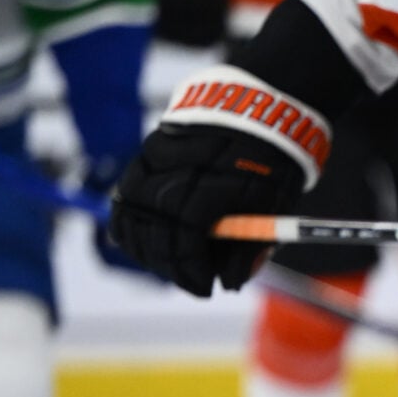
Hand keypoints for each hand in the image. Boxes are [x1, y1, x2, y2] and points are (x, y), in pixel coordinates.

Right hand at [108, 122, 302, 298]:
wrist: (257, 107)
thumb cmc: (271, 161)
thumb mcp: (272, 206)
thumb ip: (250, 247)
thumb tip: (230, 283)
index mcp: (207, 186)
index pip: (184, 242)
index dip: (192, 272)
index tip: (206, 289)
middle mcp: (171, 173)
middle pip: (153, 234)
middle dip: (171, 266)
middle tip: (193, 280)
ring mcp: (152, 162)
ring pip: (130, 217)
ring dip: (147, 249)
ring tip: (173, 263)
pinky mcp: (144, 156)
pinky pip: (124, 198)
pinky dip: (130, 224)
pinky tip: (147, 241)